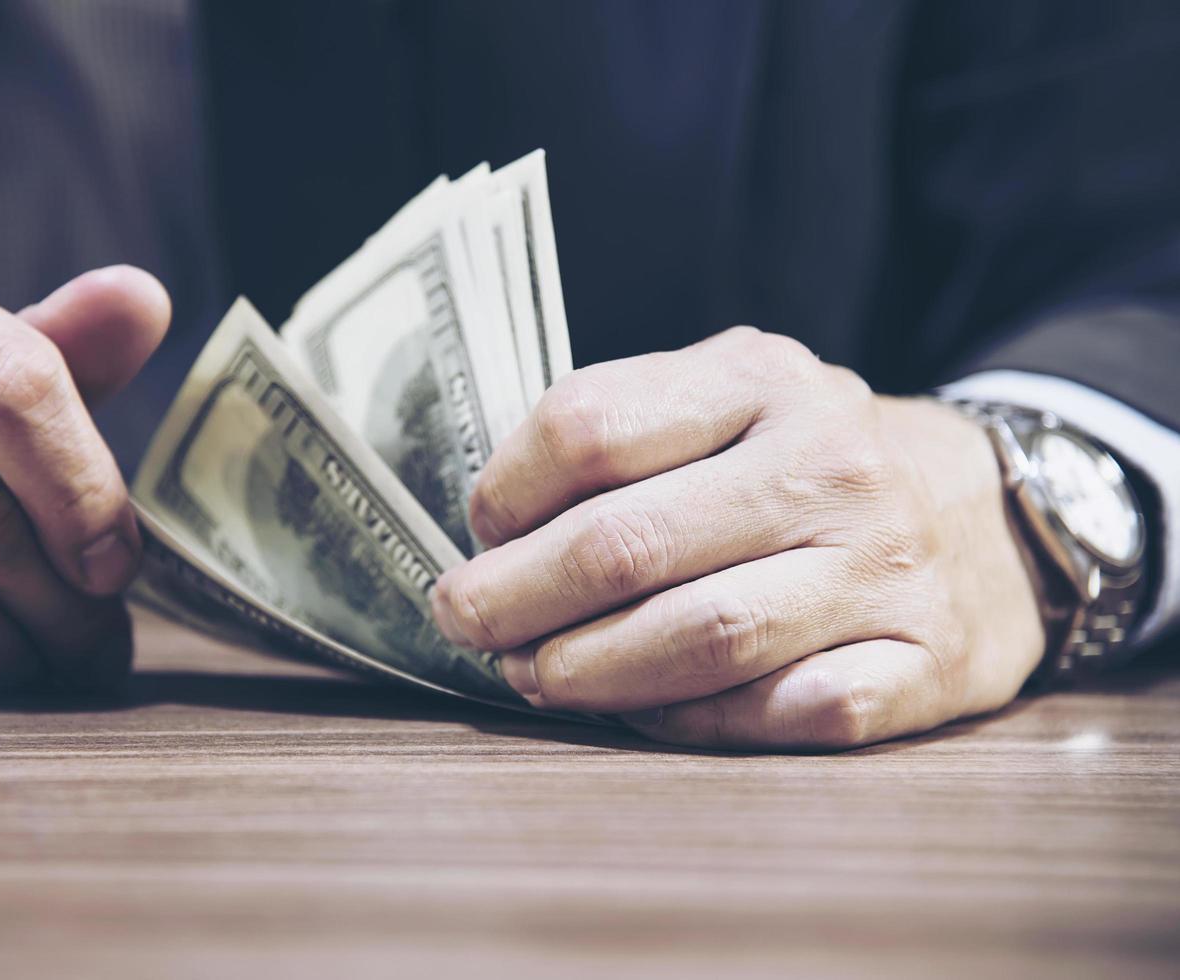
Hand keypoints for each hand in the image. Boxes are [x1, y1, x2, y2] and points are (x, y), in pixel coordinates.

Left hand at [430, 327, 1045, 749]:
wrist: (992, 515)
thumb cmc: (813, 464)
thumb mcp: (731, 398)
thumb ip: (625, 437)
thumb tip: (496, 533)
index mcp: (761, 379)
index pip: (590, 425)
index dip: (507, 491)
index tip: (480, 534)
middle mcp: (829, 465)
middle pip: (627, 544)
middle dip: (516, 599)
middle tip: (466, 622)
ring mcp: (884, 566)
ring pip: (703, 637)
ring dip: (589, 673)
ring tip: (535, 677)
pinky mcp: (924, 660)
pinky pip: (787, 711)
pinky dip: (696, 722)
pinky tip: (648, 714)